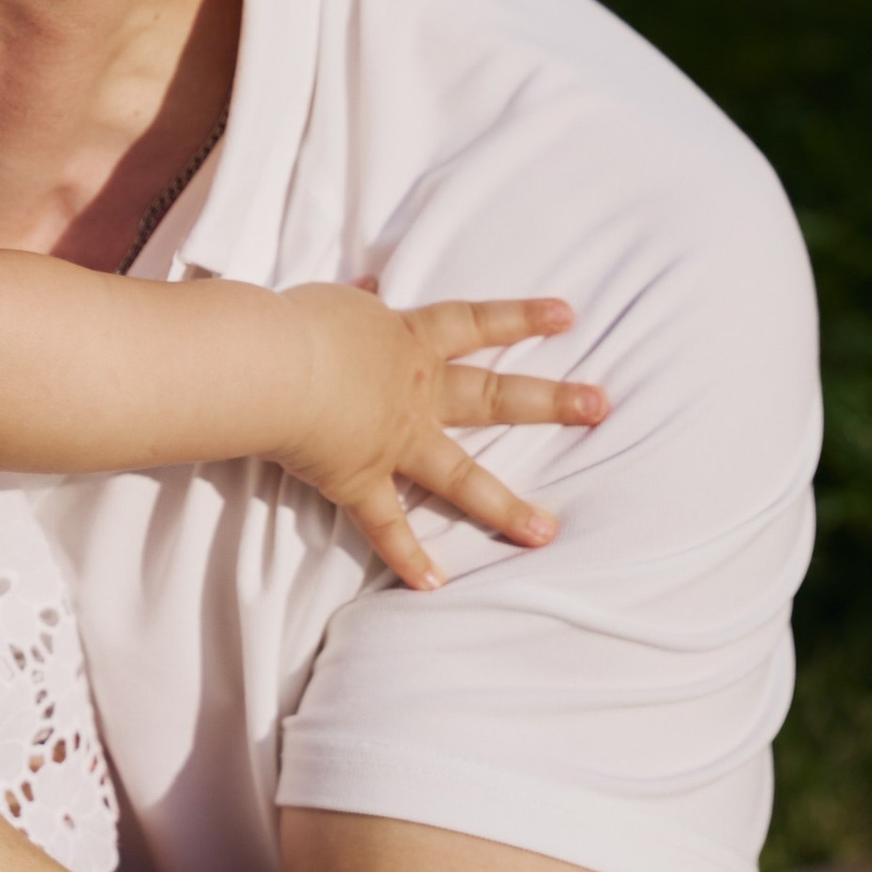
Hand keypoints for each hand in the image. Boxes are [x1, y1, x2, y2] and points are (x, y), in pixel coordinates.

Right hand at [272, 290, 607, 590]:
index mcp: (406, 339)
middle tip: (599, 406)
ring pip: (459, 476)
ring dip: (503, 506)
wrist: (271, 365)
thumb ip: (355, 302)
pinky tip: (433, 583)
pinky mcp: (357, 480)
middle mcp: (413, 392)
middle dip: (549, 402)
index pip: (474, 322)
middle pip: (492, 396)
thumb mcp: (332, 301)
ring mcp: (391, 440)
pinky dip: (405, 555)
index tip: (567, 316)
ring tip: (545, 531)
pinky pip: (385, 525)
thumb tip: (366, 289)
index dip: (519, 318)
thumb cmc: (295, 323)